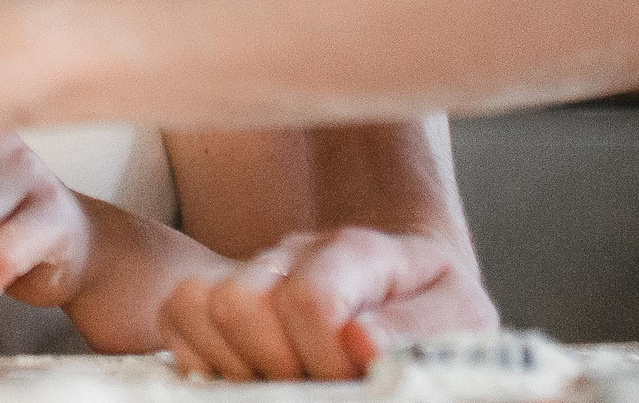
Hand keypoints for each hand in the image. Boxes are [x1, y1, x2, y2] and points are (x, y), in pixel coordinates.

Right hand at [158, 227, 494, 379]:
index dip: (325, 361)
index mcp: (358, 251)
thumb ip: (420, 328)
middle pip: (240, 303)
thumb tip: (360, 342)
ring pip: (201, 306)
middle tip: (317, 386)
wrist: (412, 294)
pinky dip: (205, 358)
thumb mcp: (460, 318)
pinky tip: (254, 377)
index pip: (309, 300)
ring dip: (239, 365)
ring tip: (286, 384)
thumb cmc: (438, 313)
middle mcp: (294, 251)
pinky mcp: (222, 292)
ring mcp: (252, 268)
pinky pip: (178, 314)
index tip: (353, 380)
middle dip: (277, 368)